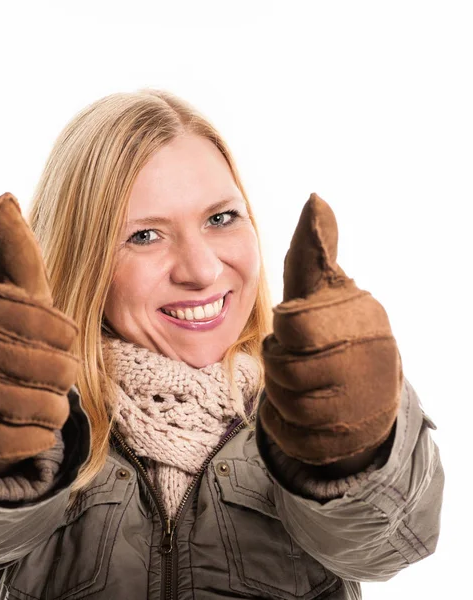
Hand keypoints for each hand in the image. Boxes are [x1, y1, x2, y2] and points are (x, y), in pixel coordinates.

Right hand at [0, 192, 79, 461]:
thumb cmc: (4, 332)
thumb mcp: (13, 290)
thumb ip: (15, 249)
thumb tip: (5, 196)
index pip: (61, 328)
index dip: (66, 338)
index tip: (50, 339)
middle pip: (59, 370)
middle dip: (61, 374)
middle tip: (39, 370)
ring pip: (50, 408)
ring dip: (53, 406)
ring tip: (32, 395)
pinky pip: (33, 441)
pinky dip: (38, 435)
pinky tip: (19, 421)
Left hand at [259, 193, 402, 464]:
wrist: (367, 396)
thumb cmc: (334, 332)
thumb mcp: (325, 289)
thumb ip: (314, 249)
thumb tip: (315, 196)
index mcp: (362, 318)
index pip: (293, 325)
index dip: (283, 330)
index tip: (295, 330)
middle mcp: (370, 361)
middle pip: (286, 367)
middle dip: (280, 363)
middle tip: (294, 358)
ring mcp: (363, 406)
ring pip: (286, 402)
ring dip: (281, 392)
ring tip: (302, 382)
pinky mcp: (347, 442)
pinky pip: (290, 435)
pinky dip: (283, 422)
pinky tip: (302, 409)